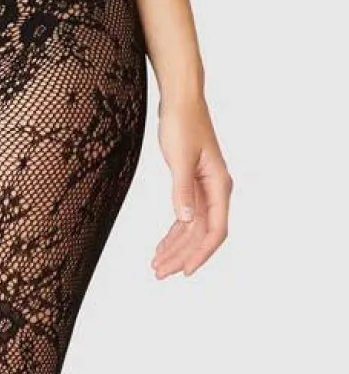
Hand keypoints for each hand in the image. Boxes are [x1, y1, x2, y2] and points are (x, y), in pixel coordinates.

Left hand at [152, 95, 232, 278]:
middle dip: (181, 256)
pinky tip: (161, 247)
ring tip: (156, 265)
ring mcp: (204, 189)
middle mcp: (215, 191)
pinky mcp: (191, 185)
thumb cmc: (183, 123)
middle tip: (159, 273)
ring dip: (175, 248)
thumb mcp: (180, 158)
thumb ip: (182, 190)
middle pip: (201, 235)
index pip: (215, 230)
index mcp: (218, 185)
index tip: (185, 271)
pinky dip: (172, 234)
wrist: (181, 100)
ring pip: (191, 229)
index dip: (201, 253)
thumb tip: (184, 219)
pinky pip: (185, 218)